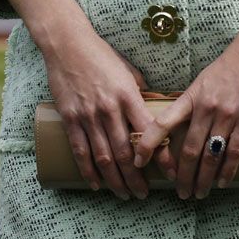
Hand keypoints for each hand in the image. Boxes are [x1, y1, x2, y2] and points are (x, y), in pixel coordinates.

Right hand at [41, 26, 176, 198]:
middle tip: (144, 194)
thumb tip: (152, 111)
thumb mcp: (128, 71)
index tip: (171, 173)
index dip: (161, 156)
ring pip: (104, 157)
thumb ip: (139, 93)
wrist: (67, 44)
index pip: (150, 132)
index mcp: (129, 96)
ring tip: (124, 194)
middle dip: (137, 178)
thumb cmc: (101, 55)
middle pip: (126, 152)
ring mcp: (88, 115)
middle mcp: (110, 109)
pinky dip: (89, 171)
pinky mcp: (70, 118)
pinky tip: (96, 184)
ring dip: (115, 180)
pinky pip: (80, 151)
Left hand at [132, 29, 238, 199]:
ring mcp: (228, 113)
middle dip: (183, 176)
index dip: (148, 143)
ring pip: (211, 155)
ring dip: (204, 179)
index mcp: (192, 96)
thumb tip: (181, 125)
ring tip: (200, 193)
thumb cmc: (231, 65)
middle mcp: (206, 106)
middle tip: (181, 193)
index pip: (163, 123)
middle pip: (189, 150)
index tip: (137, 161)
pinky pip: (235, 151)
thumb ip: (193, 102)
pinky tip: (222, 182)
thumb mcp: (203, 80)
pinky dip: (227, 170)